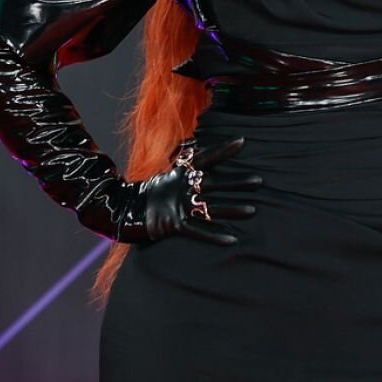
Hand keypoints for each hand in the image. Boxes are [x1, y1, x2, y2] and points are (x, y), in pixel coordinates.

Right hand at [138, 135, 260, 245]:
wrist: (122, 210)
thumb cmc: (151, 193)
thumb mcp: (168, 175)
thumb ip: (185, 165)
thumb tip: (197, 148)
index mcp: (180, 173)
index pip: (205, 158)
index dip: (223, 150)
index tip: (242, 141)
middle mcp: (181, 187)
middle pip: (214, 183)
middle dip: (236, 182)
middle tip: (259, 181)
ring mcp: (178, 206)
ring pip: (211, 208)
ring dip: (233, 210)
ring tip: (253, 211)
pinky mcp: (174, 225)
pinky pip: (198, 231)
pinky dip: (215, 236)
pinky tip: (232, 240)